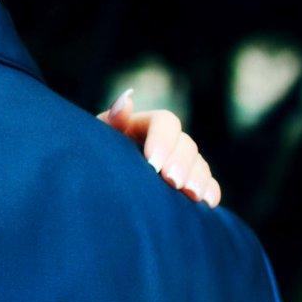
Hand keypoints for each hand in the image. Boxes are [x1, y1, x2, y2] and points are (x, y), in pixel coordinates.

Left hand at [98, 88, 220, 207]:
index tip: (153, 164)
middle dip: (182, 163)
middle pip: (185, 143)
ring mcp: (178, 160)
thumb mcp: (97, 137)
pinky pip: (207, 182)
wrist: (92, 182)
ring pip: (198, 162)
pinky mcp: (187, 180)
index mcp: (143, 124)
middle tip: (173, 182)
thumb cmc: (91, 156)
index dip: (163, 140)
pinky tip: (209, 202)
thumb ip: (112, 120)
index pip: (165, 122)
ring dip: (198, 178)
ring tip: (192, 195)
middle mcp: (165, 140)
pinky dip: (210, 190)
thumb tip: (127, 99)